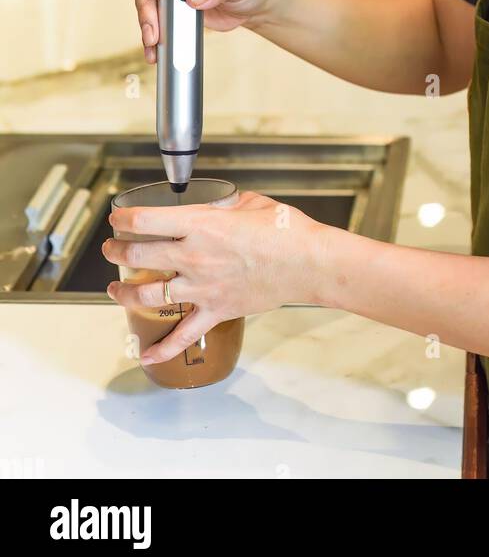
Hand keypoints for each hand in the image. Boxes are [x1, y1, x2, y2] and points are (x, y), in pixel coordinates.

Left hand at [103, 192, 330, 364]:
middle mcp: (195, 257)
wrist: (309, 263)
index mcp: (201, 225)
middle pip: (139, 255)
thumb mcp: (251, 202)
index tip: (117, 217)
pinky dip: (163, 348)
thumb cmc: (286, 230)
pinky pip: (183, 334)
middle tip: (111, 249)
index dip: (123, 218)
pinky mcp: (216, 310)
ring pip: (148, 293)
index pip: (146, 220)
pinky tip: (147, 355)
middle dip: (117, 251)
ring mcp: (202, 287)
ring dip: (124, 291)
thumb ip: (224, 204)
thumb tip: (212, 206)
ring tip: (114, 288)